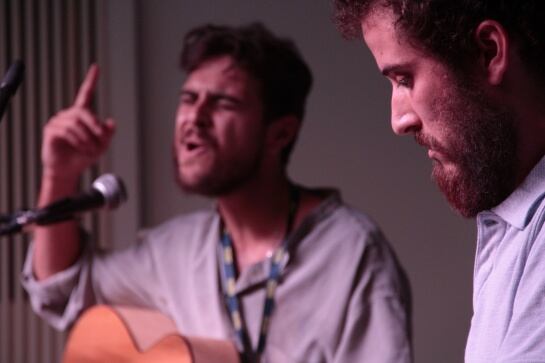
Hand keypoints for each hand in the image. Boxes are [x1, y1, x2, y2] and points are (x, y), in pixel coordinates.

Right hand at [41, 64, 115, 180]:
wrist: (68, 170)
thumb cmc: (83, 156)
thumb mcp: (101, 146)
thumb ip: (107, 134)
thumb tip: (111, 122)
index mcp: (81, 114)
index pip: (85, 93)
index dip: (91, 80)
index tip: (96, 67)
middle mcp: (69, 114)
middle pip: (84, 111)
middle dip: (95, 125)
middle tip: (101, 139)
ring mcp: (58, 121)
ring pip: (76, 123)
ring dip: (87, 138)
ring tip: (90, 150)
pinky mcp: (51, 130)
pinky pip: (66, 131)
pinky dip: (78, 141)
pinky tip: (80, 149)